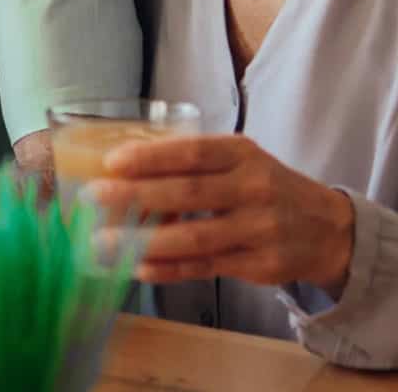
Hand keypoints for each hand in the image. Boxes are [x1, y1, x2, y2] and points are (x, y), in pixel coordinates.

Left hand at [89, 135, 354, 296]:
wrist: (326, 228)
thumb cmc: (263, 184)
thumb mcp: (239, 158)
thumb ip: (193, 161)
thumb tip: (124, 164)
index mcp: (241, 153)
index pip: (192, 153)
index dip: (151, 157)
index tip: (112, 161)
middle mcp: (252, 189)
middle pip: (188, 194)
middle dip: (136, 195)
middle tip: (94, 196)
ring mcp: (258, 230)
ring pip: (194, 237)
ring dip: (143, 240)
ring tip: (103, 239)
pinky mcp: (259, 265)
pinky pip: (204, 267)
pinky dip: (168, 268)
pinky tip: (136, 265)